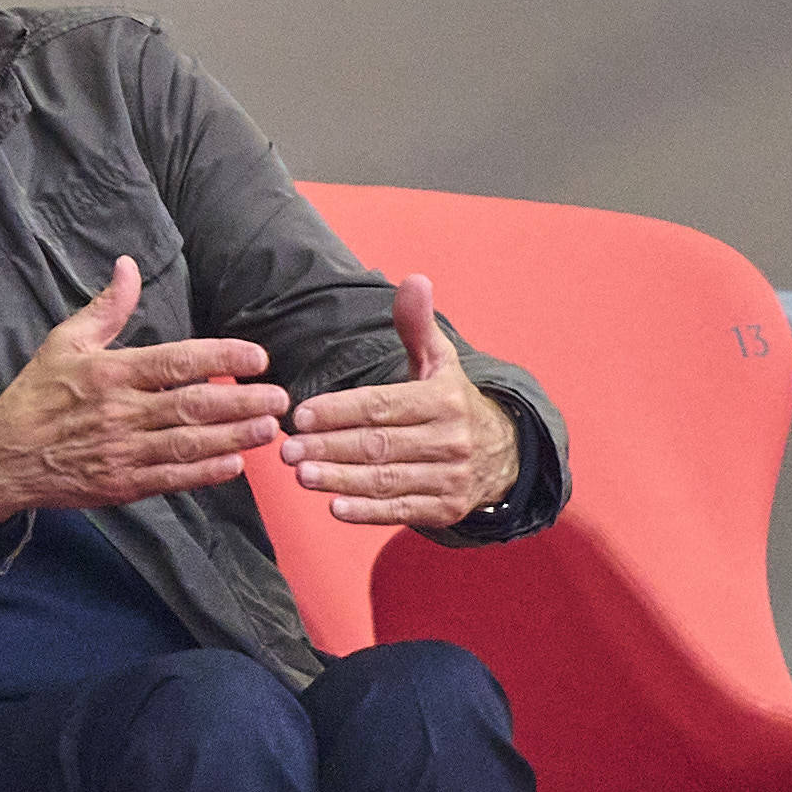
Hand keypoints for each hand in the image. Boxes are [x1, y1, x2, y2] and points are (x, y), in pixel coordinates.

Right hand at [0, 257, 288, 526]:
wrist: (3, 457)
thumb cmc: (36, 395)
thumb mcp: (64, 341)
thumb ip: (106, 308)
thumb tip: (129, 264)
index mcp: (110, 373)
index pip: (177, 362)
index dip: (221, 359)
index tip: (256, 356)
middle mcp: (120, 412)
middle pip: (193, 406)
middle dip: (243, 402)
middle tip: (280, 397)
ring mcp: (122, 451)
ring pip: (189, 444)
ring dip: (234, 436)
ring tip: (269, 429)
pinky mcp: (122, 484)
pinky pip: (172, 478)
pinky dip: (205, 473)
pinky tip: (234, 464)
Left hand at [280, 274, 519, 525]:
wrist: (504, 454)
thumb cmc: (451, 402)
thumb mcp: (439, 362)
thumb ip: (417, 325)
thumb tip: (415, 280)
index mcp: (444, 400)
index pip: (382, 405)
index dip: (339, 410)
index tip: (301, 414)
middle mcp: (450, 440)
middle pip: (379, 444)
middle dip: (330, 447)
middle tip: (287, 449)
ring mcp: (451, 478)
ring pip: (387, 479)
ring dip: (341, 479)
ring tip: (301, 475)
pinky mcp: (446, 509)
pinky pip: (402, 510)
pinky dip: (368, 511)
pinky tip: (335, 507)